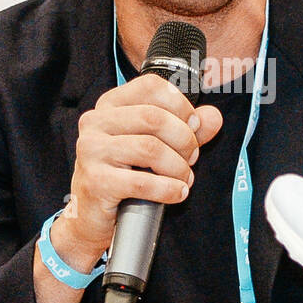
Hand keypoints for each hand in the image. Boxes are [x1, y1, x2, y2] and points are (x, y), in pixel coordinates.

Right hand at [51, 73, 223, 269]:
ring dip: (178, 167)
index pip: (151, 86)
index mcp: (110, 105)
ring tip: (184, 178)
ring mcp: (92, 151)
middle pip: (154, 117)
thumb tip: (213, 117)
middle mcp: (95, 122)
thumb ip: (185, 129)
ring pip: (150, 149)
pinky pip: (143, 182)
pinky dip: (168, 189)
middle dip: (184, 139)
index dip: (181, 105)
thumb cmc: (123, 175)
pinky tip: (177, 193)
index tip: (194, 126)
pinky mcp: (96, 181)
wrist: (90, 216)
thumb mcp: (155, 145)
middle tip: (192, 158)